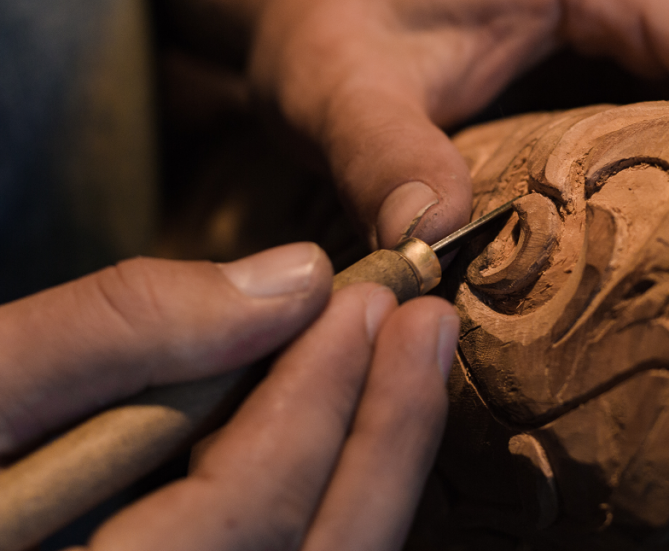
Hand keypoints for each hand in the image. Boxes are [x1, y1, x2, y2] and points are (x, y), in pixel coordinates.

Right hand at [0, 243, 459, 549]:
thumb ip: (118, 332)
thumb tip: (293, 281)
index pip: (243, 514)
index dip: (316, 403)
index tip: (367, 298)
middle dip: (380, 435)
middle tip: (422, 324)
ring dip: (378, 468)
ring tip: (413, 362)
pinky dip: (340, 502)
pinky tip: (357, 429)